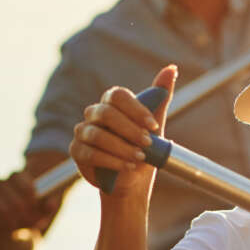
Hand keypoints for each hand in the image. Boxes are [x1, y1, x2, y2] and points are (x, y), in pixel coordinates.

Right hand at [0, 170, 58, 236]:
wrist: (11, 230)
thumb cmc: (29, 215)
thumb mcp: (42, 210)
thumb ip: (48, 207)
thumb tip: (52, 205)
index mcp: (16, 176)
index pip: (25, 186)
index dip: (31, 199)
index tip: (37, 211)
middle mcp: (1, 182)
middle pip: (16, 201)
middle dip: (25, 217)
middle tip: (32, 225)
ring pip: (3, 210)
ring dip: (13, 222)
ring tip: (20, 228)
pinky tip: (6, 228)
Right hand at [70, 65, 176, 200]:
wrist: (132, 180)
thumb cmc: (143, 148)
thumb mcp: (154, 123)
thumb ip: (160, 96)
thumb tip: (172, 69)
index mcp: (112, 103)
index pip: (118, 95)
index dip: (135, 110)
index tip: (153, 126)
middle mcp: (94, 113)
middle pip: (106, 113)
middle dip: (129, 129)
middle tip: (148, 144)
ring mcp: (82, 132)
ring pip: (98, 135)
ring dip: (122, 148)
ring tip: (139, 158)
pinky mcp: (77, 151)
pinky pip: (90, 153)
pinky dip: (111, 161)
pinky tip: (127, 167)